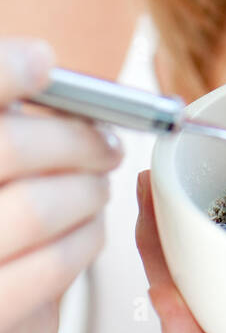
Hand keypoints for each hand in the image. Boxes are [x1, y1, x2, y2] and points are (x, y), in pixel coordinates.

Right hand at [0, 37, 123, 332]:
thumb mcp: (1, 164)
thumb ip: (12, 123)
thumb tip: (49, 75)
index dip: (7, 71)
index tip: (44, 64)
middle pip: (12, 148)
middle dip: (77, 141)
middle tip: (107, 145)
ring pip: (38, 207)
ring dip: (87, 194)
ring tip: (96, 191)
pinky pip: (51, 267)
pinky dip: (82, 242)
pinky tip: (86, 233)